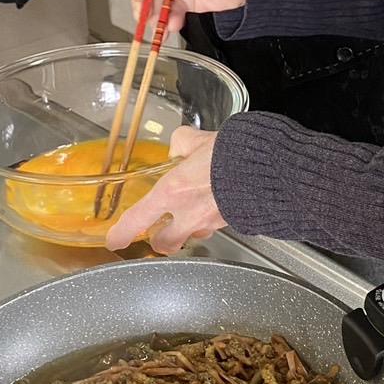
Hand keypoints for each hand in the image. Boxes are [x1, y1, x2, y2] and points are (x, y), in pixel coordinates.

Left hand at [105, 127, 225, 253]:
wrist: (267, 167)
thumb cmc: (231, 154)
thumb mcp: (196, 139)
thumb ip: (180, 144)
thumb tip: (177, 147)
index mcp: (172, 192)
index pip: (137, 219)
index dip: (122, 233)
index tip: (115, 240)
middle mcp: (188, 213)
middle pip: (165, 244)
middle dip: (161, 242)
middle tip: (160, 234)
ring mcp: (211, 222)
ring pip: (194, 236)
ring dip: (190, 230)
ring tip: (193, 216)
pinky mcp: (232, 223)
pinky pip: (216, 227)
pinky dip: (213, 220)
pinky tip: (217, 205)